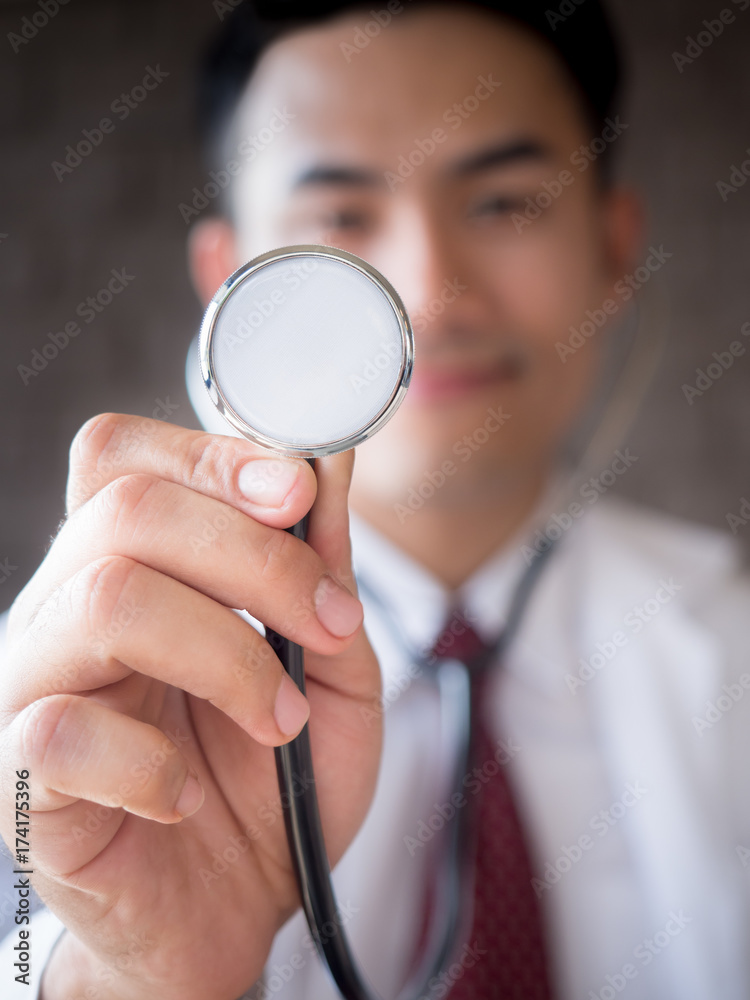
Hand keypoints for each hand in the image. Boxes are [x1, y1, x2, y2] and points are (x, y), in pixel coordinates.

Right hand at [0, 414, 381, 999]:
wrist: (236, 909)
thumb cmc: (279, 779)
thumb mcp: (332, 667)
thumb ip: (324, 571)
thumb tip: (330, 465)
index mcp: (133, 565)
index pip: (126, 457)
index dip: (210, 454)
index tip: (300, 492)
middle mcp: (67, 609)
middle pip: (127, 511)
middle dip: (254, 557)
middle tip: (327, 623)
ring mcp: (33, 689)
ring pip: (104, 601)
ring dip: (225, 657)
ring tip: (280, 721)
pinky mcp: (20, 782)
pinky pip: (61, 734)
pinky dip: (152, 765)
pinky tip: (185, 795)